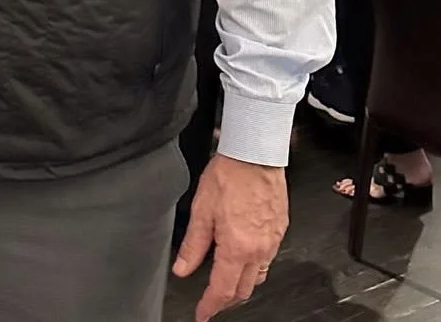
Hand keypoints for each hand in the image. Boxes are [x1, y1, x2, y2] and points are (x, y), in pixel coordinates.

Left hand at [172, 155, 287, 321]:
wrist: (255, 156)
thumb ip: (192, 244)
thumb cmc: (229, 175)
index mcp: (237, 247)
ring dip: (241, 286)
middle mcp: (258, 250)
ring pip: (258, 277)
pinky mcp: (279, 232)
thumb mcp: (201, 210)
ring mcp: (272, 242)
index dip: (210, 306)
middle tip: (211, 301)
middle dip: (226, 301)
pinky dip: (254, 267)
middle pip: (243, 290)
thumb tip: (182, 268)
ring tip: (226, 283)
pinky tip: (243, 258)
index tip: (201, 314)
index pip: (222, 290)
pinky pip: (267, 260)